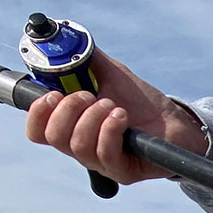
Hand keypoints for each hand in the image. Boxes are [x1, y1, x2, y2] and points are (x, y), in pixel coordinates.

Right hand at [23, 48, 206, 185]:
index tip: (53, 93)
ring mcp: (101, 163)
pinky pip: (105, 153)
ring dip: (94, 117)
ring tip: (114, 106)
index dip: (37, 113)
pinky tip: (123, 116)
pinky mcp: (122, 172)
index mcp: (72, 128)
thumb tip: (68, 40)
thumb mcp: (111, 75)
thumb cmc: (141, 103)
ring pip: (78, 145)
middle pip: (53, 137)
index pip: (38, 131)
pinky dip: (110, 129)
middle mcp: (81, 148)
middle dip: (68, 109)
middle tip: (89, 95)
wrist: (175, 122)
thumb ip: (87, 59)